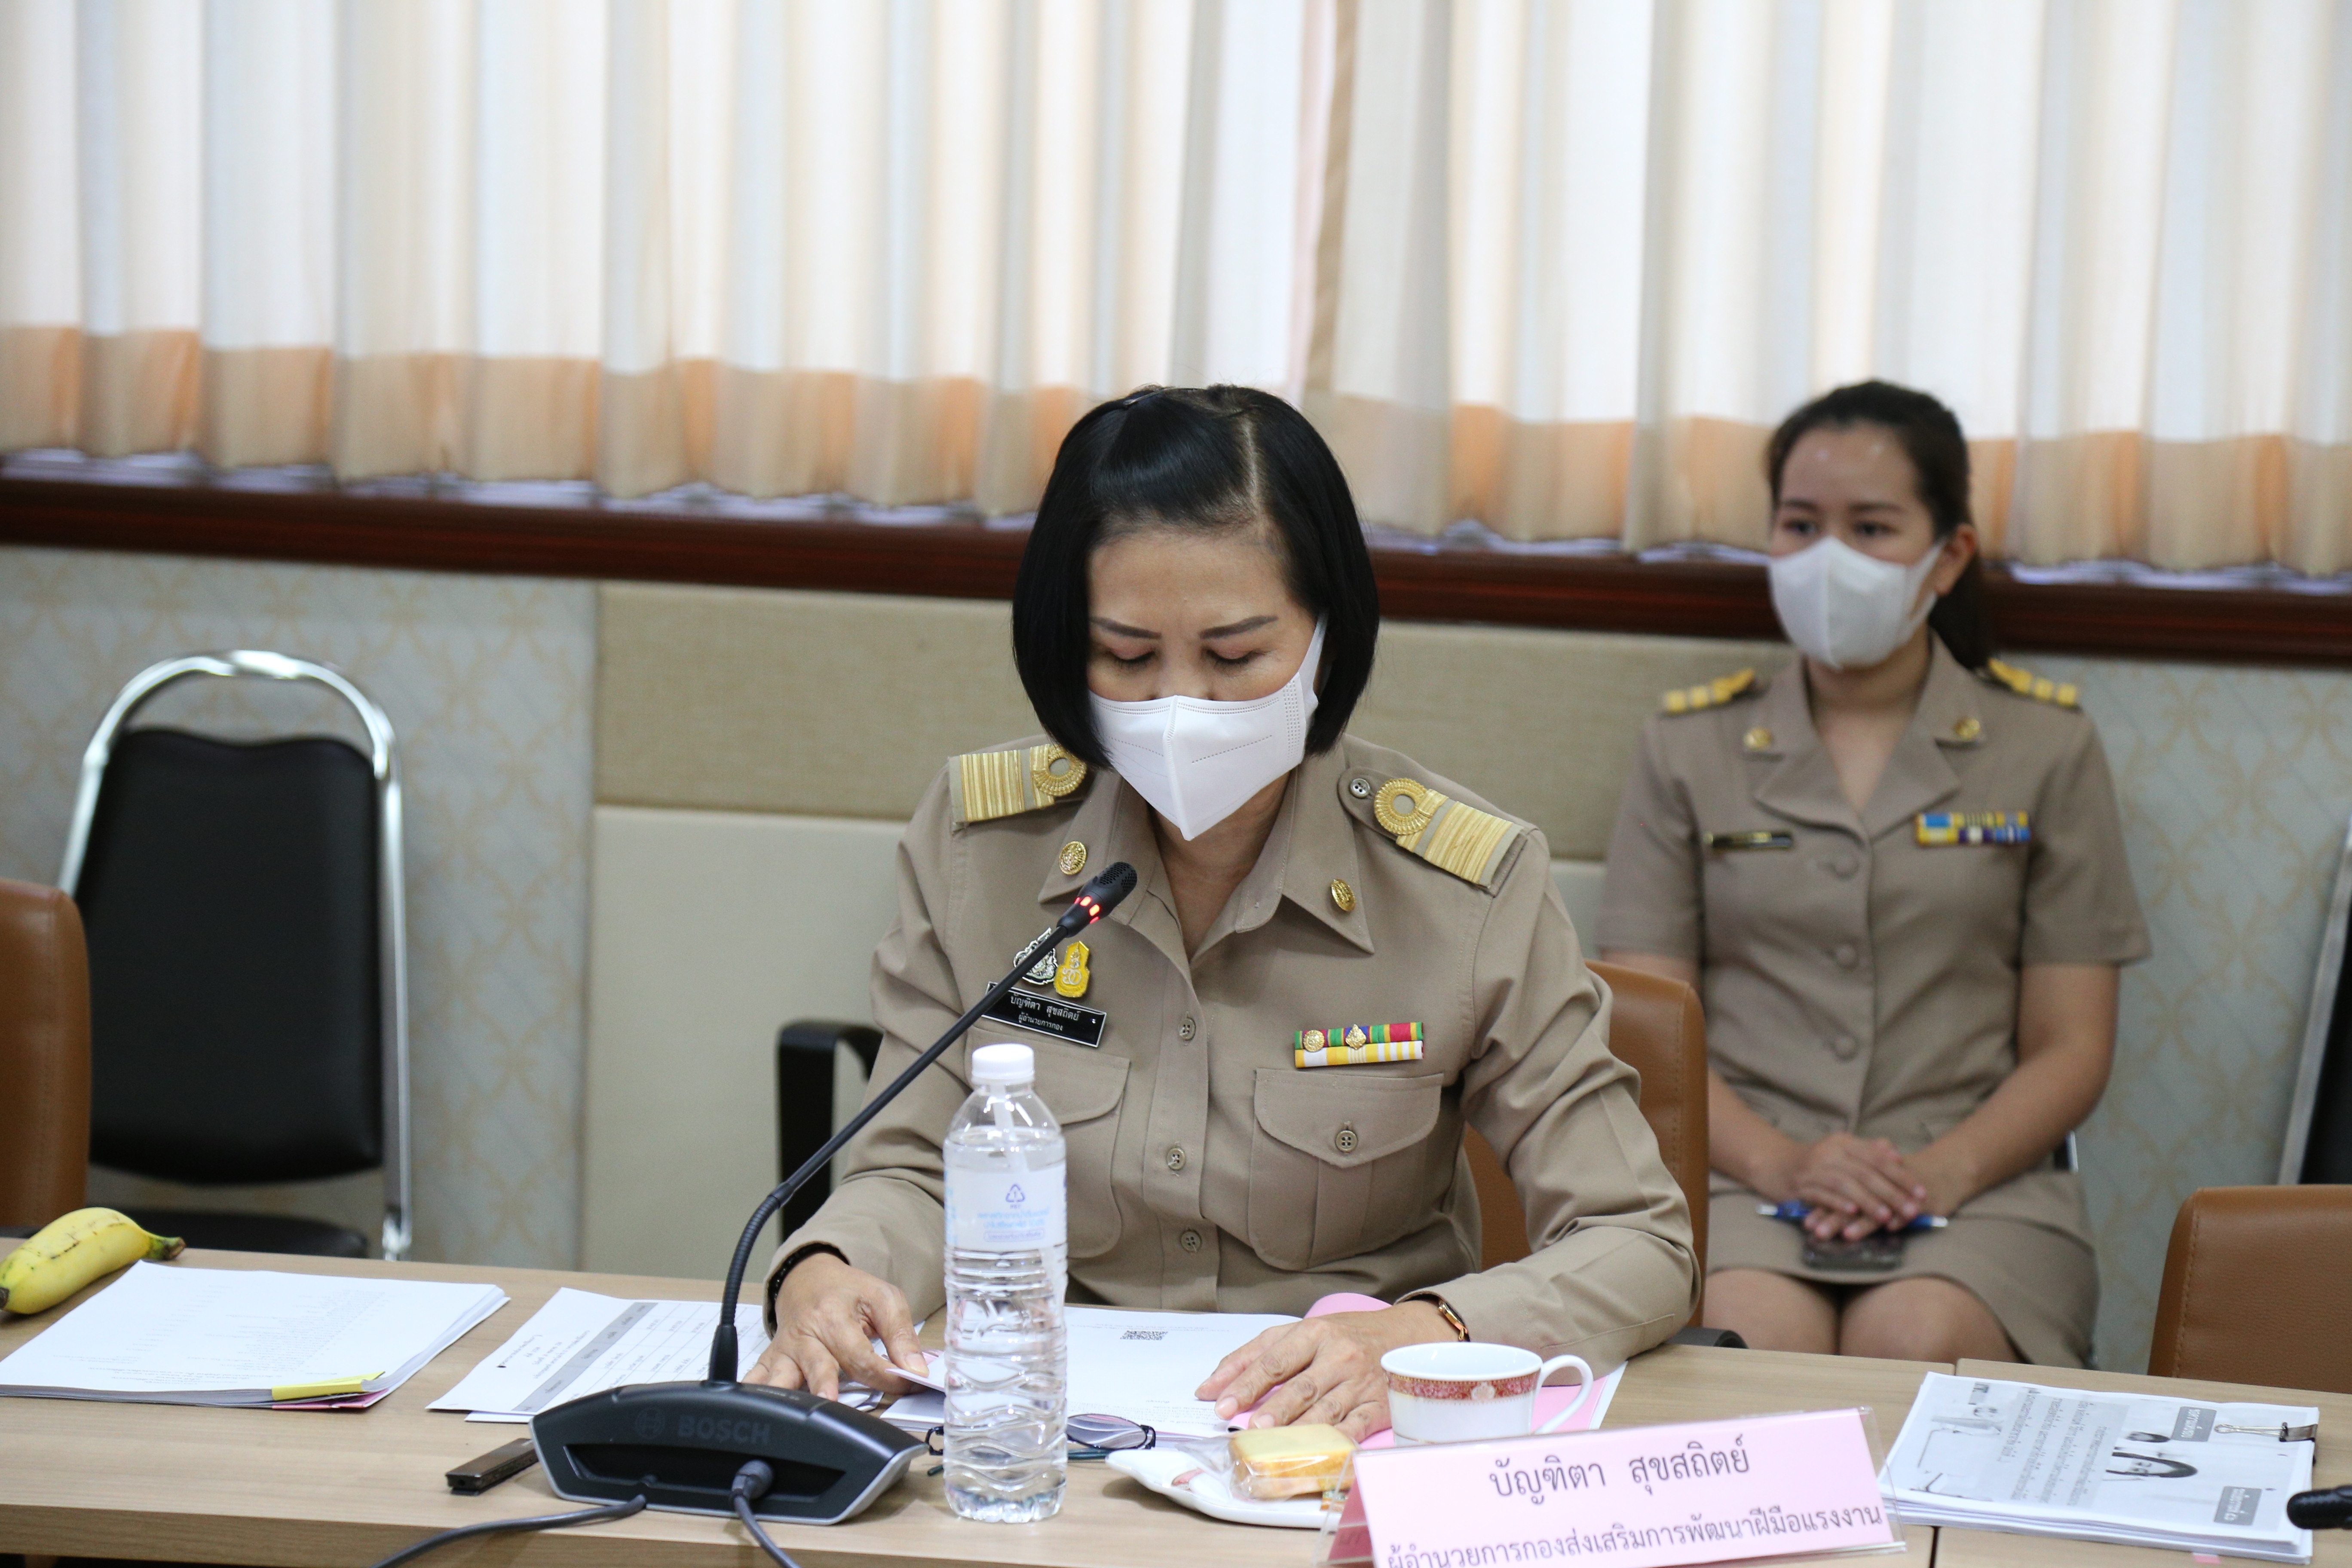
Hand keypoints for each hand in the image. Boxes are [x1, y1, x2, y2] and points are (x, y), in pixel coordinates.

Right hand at [744, 1252, 927, 1400]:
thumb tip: (916, 1370)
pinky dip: (755, 1390)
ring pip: (781, 1374)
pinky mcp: (772, 1359)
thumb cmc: (849, 1292)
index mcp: (834, 1316)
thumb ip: (902, 1335)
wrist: (810, 1278)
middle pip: (816, 1364)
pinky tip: (753, 1404)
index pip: (861, 1355)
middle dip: (824, 1384)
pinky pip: (757, 1376)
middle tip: (829, 1400)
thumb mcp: (884, 1299)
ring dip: (785, 1393)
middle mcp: (806, 1335)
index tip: (905, 1386)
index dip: (886, 1376)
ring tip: (792, 1411)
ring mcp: (786, 1350)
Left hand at [1193, 1303, 1454, 1440]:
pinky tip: (1319, 1451)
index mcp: (1315, 1333)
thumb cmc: (1344, 1335)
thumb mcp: (1301, 1331)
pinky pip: (1356, 1427)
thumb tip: (1212, 1385)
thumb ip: (1256, 1354)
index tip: (1220, 1403)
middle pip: (1300, 1386)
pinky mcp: (1379, 1406)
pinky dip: (1338, 1440)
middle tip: (1251, 1426)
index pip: (1274, 1360)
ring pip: (1326, 1409)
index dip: (1246, 1383)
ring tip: (1274, 1440)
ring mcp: (1360, 1383)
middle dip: (1273, 1408)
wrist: (1406, 1335)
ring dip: (1298, 1427)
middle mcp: (1338, 1356)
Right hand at [1771, 1133, 1927, 1240]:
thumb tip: (1894, 1155)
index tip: (1920, 1192)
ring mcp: (1814, 1168)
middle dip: (1891, 1192)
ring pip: (1845, 1184)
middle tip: (1911, 1210)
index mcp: (1844, 1142)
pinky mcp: (1800, 1184)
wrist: (1774, 1163)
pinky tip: (1852, 1213)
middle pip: (1865, 1172)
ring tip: (1886, 1217)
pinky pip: (1821, 1194)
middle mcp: (1830, 1151)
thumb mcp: (1841, 1152)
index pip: (1878, 1157)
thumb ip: (1867, 1152)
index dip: (1901, 1175)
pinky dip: (1837, 1203)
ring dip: (1867, 1201)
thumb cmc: (1815, 1162)